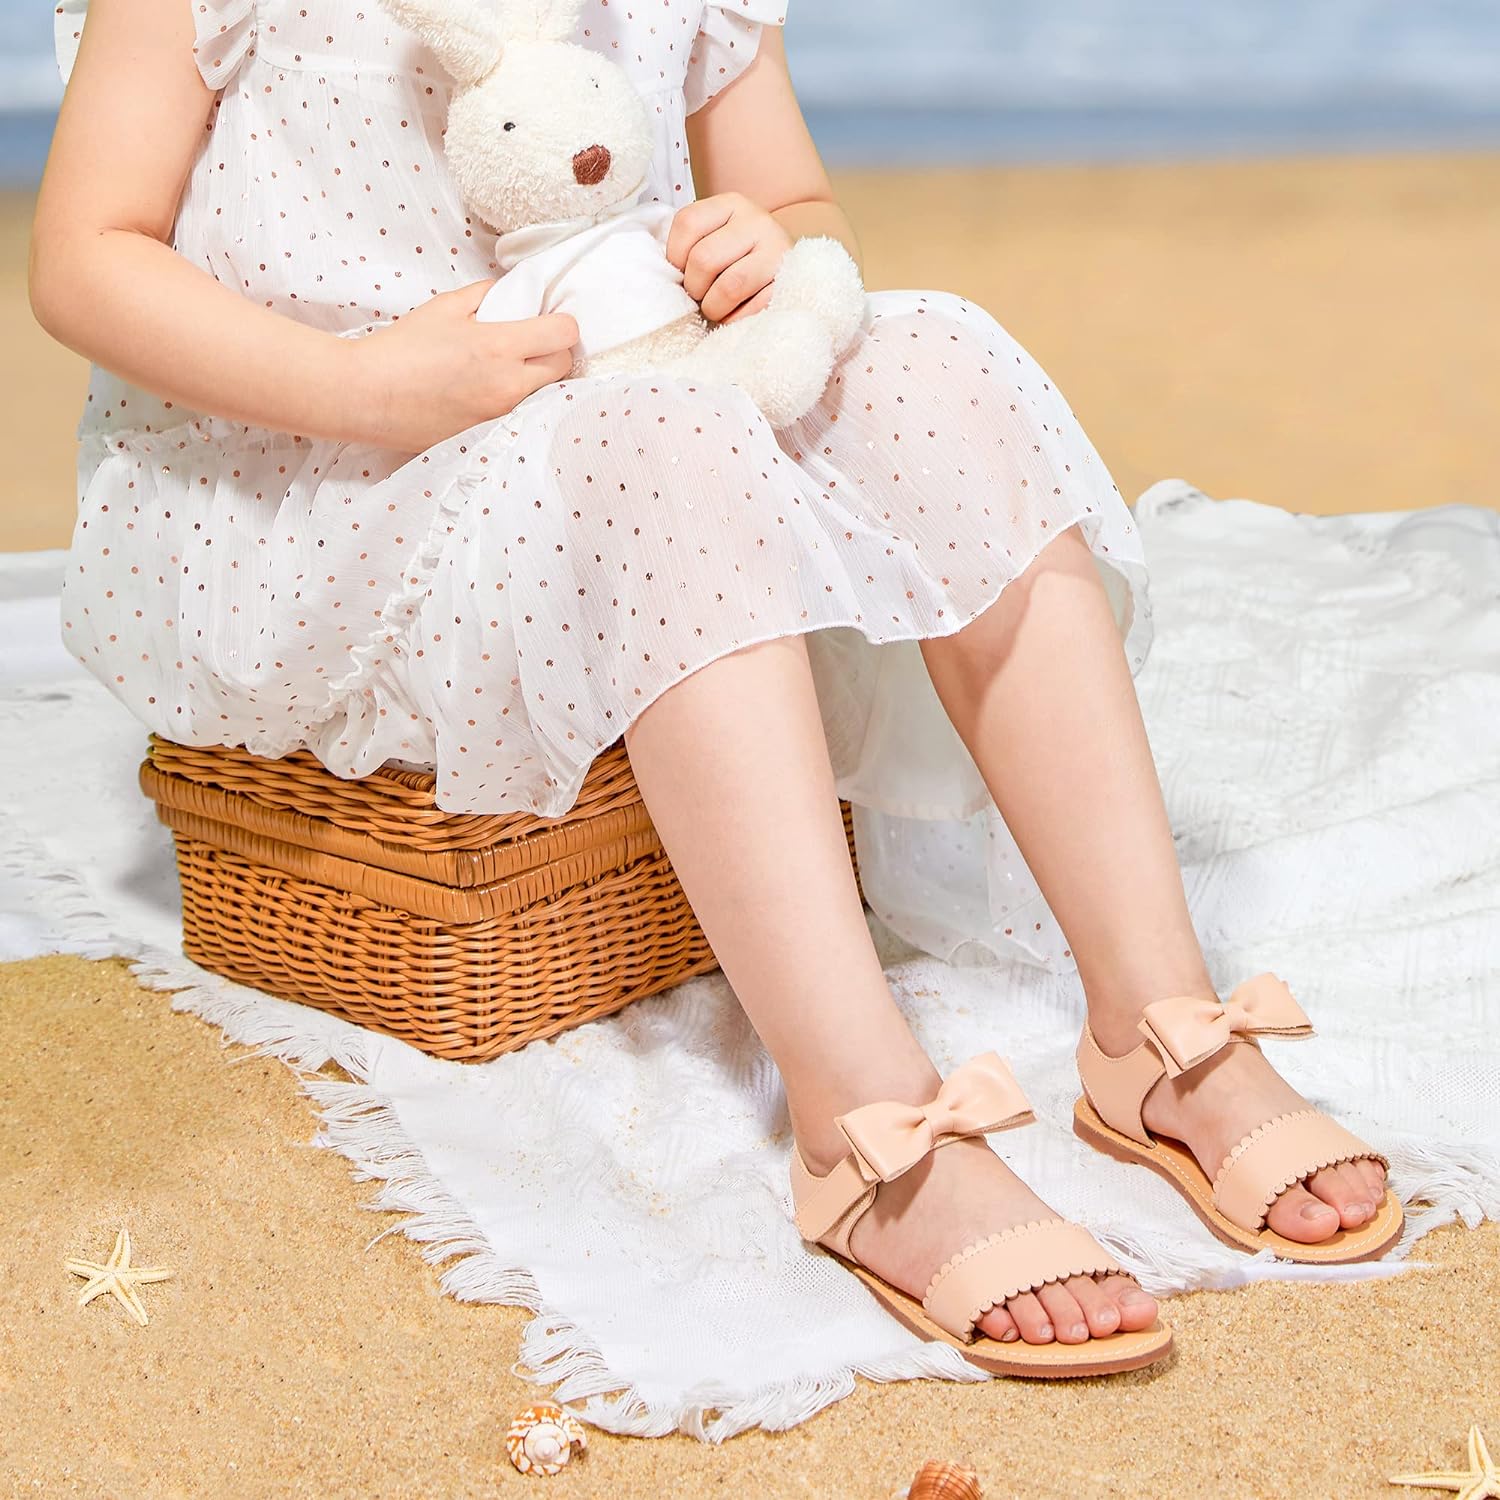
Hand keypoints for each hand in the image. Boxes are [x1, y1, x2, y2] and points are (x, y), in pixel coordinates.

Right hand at [348, 280, 578, 450]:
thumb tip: (511, 294)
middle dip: (554, 351)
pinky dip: (515, 402)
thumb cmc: (402, 348)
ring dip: (536, 378)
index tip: (549, 320)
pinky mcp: (489, 435)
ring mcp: (501, 415)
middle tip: (532, 343)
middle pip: (564, 367)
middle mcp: (509, 385)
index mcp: (500, 346)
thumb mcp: (446, 307)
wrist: (368, 395)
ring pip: (545, 394)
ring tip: (509, 367)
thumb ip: (486, 296)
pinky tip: (491, 391)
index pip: (564, 334)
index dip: (561, 323)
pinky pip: (520, 415)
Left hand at [667, 192, 792, 324]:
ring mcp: (777, 252)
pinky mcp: (788, 284)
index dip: (675, 256)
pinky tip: (737, 315)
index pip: (687, 223)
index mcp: (731, 204)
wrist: (786, 270)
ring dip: (714, 308)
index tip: (681, 272)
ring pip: (728, 288)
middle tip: (701, 295)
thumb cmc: (739, 259)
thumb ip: (691, 245)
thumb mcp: (716, 236)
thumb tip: (662, 277)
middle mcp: (757, 221)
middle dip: (694, 288)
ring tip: (717, 307)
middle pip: (703, 259)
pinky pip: (750, 311)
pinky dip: (735, 321)